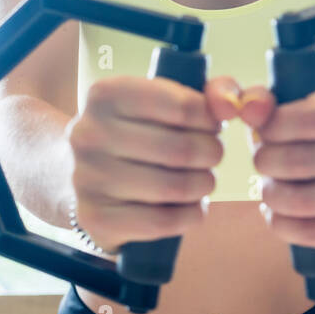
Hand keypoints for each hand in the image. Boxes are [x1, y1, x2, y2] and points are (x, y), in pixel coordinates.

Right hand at [67, 75, 233, 253]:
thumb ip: (211, 92)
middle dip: (211, 154)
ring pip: (174, 187)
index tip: (212, 126)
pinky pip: (162, 221)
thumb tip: (231, 104)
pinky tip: (192, 207)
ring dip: (203, 185)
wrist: (82, 174)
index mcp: (106, 94)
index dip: (211, 120)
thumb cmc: (139, 131)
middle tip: (211, 156)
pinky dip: (190, 216)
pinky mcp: (95, 218)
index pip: (184, 107)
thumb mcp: (167, 100)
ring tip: (203, 180)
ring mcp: (88, 178)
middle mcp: (89, 133)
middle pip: (182, 149)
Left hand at [234, 86, 314, 259]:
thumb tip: (248, 108)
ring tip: (268, 190)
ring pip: (310, 201)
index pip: (313, 118)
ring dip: (274, 197)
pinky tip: (277, 215)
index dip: (274, 128)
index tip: (261, 133)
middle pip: (306, 161)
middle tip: (261, 163)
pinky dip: (286, 226)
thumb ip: (270, 102)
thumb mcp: (312, 107)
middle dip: (268, 163)